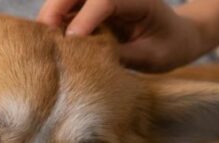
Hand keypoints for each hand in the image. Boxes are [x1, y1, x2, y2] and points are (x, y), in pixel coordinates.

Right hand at [37, 0, 218, 72]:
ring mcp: (104, 0)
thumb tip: (88, 60)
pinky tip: (48, 41)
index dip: (85, 18)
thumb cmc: (169, 47)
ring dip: (51, 16)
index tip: (71, 40)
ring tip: (41, 41)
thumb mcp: (152, 57)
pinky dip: (56, 22)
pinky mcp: (94, 8)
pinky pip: (69, 10)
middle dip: (56, 10)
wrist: (177, 36)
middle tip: (43, 36)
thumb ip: (123, 55)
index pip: (106, 0)